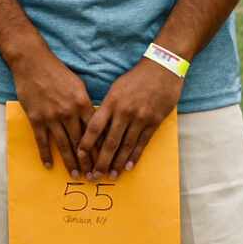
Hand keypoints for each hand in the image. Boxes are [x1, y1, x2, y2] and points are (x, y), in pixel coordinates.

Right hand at [9, 49, 93, 173]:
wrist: (33, 63)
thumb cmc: (57, 72)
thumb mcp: (78, 85)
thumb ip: (85, 104)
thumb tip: (94, 122)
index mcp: (82, 103)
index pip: (95, 131)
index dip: (100, 148)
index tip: (105, 160)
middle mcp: (69, 112)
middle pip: (81, 142)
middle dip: (88, 161)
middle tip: (93, 176)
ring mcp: (52, 117)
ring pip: (64, 145)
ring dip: (70, 162)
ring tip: (75, 175)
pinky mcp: (37, 118)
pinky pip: (43, 141)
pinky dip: (46, 154)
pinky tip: (50, 165)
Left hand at [76, 61, 178, 179]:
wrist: (163, 68)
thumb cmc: (136, 77)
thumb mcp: (116, 88)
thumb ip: (107, 107)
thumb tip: (97, 128)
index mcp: (112, 102)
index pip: (95, 127)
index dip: (86, 143)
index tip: (79, 156)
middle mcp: (124, 112)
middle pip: (110, 142)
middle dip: (100, 161)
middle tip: (94, 176)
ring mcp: (140, 118)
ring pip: (126, 146)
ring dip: (117, 163)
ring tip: (111, 175)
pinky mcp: (154, 122)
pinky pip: (142, 143)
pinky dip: (134, 156)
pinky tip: (128, 166)